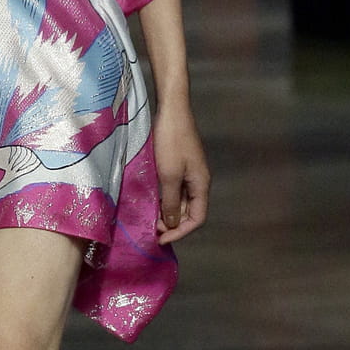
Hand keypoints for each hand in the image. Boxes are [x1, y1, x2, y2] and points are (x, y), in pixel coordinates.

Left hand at [152, 101, 209, 243]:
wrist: (171, 111)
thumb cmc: (171, 142)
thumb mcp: (169, 176)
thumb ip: (171, 202)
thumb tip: (172, 224)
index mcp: (201, 185)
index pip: (197, 218)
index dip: (180, 232)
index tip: (160, 238)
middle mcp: (198, 181)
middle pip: (188, 212)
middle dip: (171, 223)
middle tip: (150, 228)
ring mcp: (188, 173)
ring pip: (180, 202)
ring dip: (166, 211)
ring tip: (148, 217)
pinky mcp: (178, 165)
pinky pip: (173, 189)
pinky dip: (163, 198)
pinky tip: (150, 200)